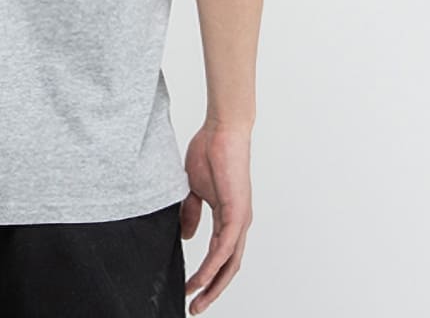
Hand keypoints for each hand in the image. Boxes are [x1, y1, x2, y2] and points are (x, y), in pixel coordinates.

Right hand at [180, 122, 253, 314]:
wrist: (222, 130)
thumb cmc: (209, 151)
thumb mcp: (193, 188)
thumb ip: (192, 213)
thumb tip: (189, 238)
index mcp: (228, 218)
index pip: (220, 256)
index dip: (207, 276)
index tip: (190, 290)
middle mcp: (238, 223)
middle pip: (229, 268)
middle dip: (212, 290)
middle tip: (195, 307)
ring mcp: (240, 220)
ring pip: (229, 263)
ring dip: (212, 285)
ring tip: (196, 300)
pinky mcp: (237, 213)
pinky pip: (224, 248)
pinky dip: (212, 266)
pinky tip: (200, 278)